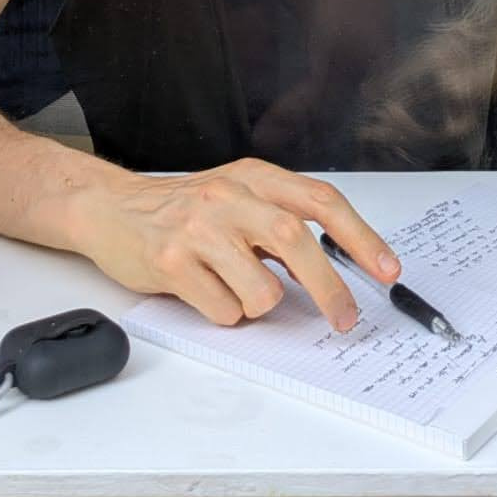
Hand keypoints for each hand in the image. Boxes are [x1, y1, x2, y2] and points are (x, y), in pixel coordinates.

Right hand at [70, 158, 399, 331]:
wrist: (110, 208)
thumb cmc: (182, 209)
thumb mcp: (237, 198)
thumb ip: (280, 222)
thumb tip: (337, 265)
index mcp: (252, 176)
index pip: (319, 200)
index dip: (359, 236)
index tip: (386, 269)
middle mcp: (227, 195)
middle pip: (296, 239)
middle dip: (330, 288)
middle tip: (345, 319)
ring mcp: (198, 228)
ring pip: (260, 289)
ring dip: (260, 305)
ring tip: (236, 290)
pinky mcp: (171, 262)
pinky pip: (222, 311)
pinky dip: (226, 316)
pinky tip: (206, 293)